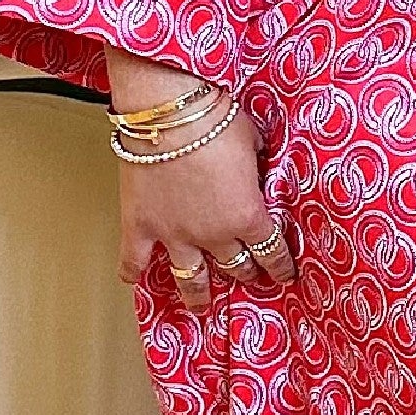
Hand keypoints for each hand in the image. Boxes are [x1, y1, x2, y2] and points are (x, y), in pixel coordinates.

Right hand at [107, 56, 293, 311]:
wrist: (169, 110)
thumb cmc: (214, 117)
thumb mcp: (252, 142)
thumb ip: (255, 166)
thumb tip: (255, 168)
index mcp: (247, 216)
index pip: (271, 252)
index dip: (279, 266)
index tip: (283, 274)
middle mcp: (214, 234)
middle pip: (235, 266)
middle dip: (244, 272)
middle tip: (246, 275)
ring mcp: (175, 234)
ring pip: (190, 278)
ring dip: (198, 293)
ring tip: (200, 304)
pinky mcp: (140, 225)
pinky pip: (134, 260)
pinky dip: (132, 272)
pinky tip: (134, 280)